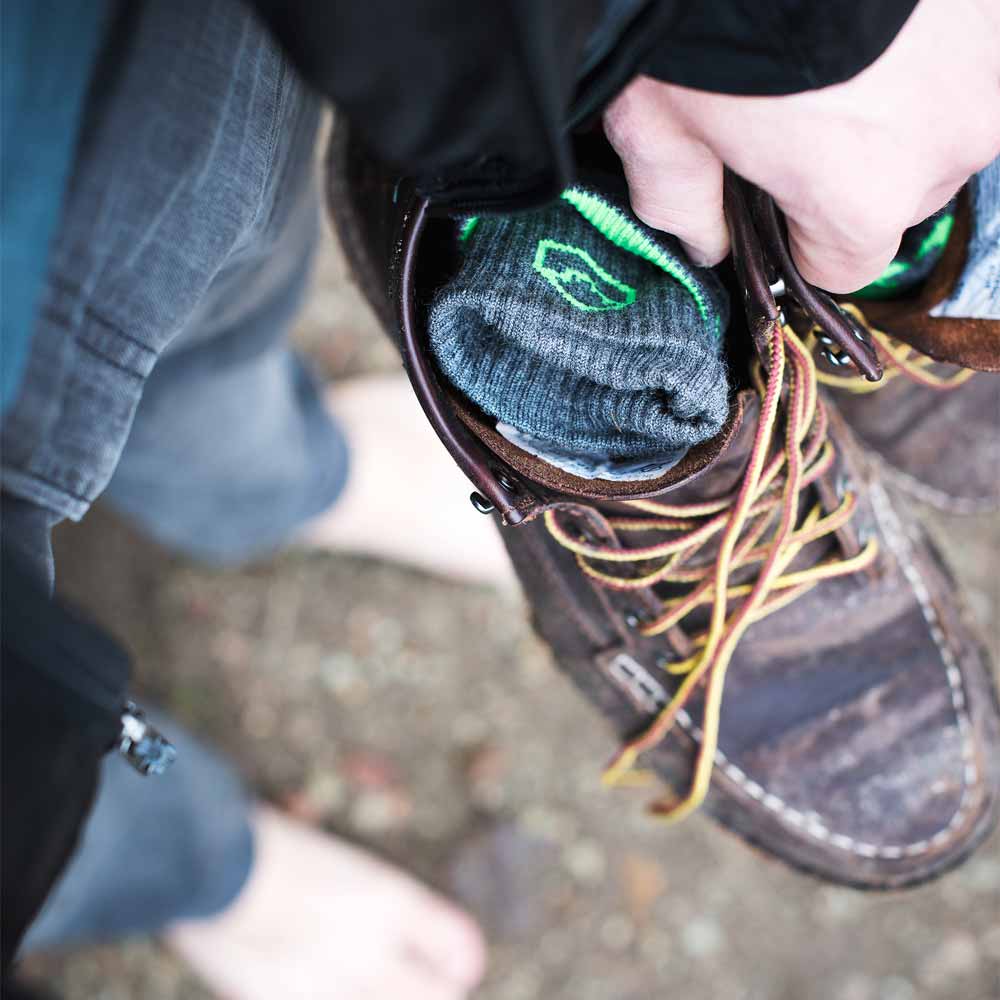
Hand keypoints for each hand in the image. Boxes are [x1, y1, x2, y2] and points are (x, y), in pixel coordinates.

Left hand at [603, 0, 999, 292]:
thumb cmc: (705, 18)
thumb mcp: (658, 123)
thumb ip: (681, 202)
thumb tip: (706, 241)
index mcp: (864, 198)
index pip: (847, 265)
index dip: (806, 240)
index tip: (779, 205)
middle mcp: (949, 142)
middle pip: (901, 192)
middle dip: (852, 165)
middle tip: (797, 108)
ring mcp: (990, 64)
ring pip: (941, 115)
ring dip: (897, 98)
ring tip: (838, 54)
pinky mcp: (999, 7)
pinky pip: (962, 52)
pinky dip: (922, 44)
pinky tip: (872, 18)